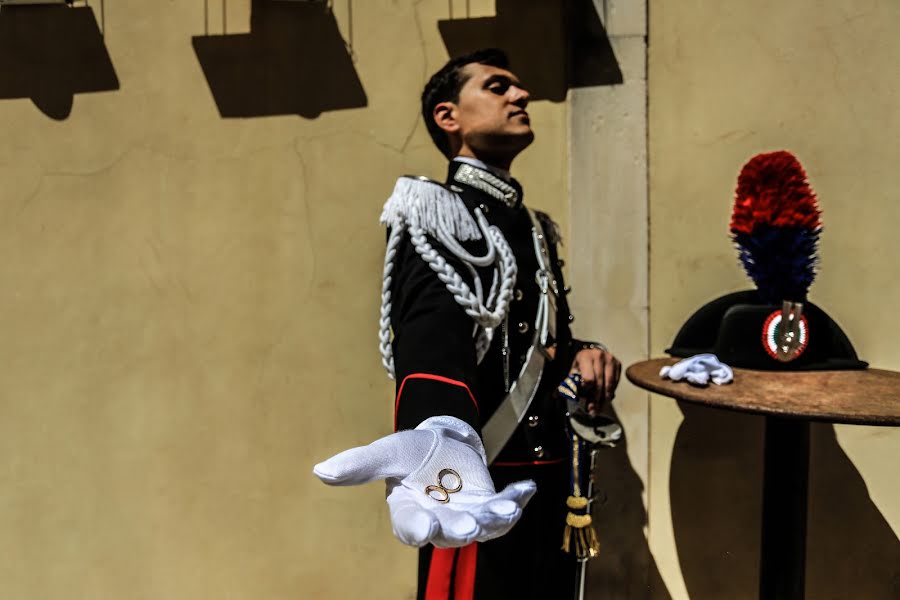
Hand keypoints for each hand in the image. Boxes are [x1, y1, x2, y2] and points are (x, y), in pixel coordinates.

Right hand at [313, 416, 535, 547]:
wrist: (444, 445)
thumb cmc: (412, 454)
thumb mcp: (389, 452)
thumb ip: (361, 464)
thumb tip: (320, 471)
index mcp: (410, 512)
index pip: (411, 527)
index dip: (417, 528)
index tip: (424, 528)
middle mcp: (440, 521)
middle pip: (450, 533)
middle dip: (461, 530)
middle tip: (470, 526)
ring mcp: (469, 516)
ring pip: (484, 526)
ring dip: (496, 519)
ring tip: (508, 507)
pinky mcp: (492, 506)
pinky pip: (508, 506)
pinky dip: (519, 498)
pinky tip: (528, 488)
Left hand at [570, 346, 620, 412]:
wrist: (592, 353)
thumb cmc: (581, 364)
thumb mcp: (573, 371)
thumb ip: (566, 384)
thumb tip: (555, 395)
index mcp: (585, 356)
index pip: (589, 379)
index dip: (586, 390)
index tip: (583, 396)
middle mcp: (599, 356)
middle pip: (599, 383)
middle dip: (595, 400)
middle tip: (592, 411)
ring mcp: (610, 359)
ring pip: (609, 385)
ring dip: (604, 399)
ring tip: (599, 409)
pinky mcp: (618, 364)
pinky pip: (616, 382)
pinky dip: (610, 392)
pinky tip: (605, 399)